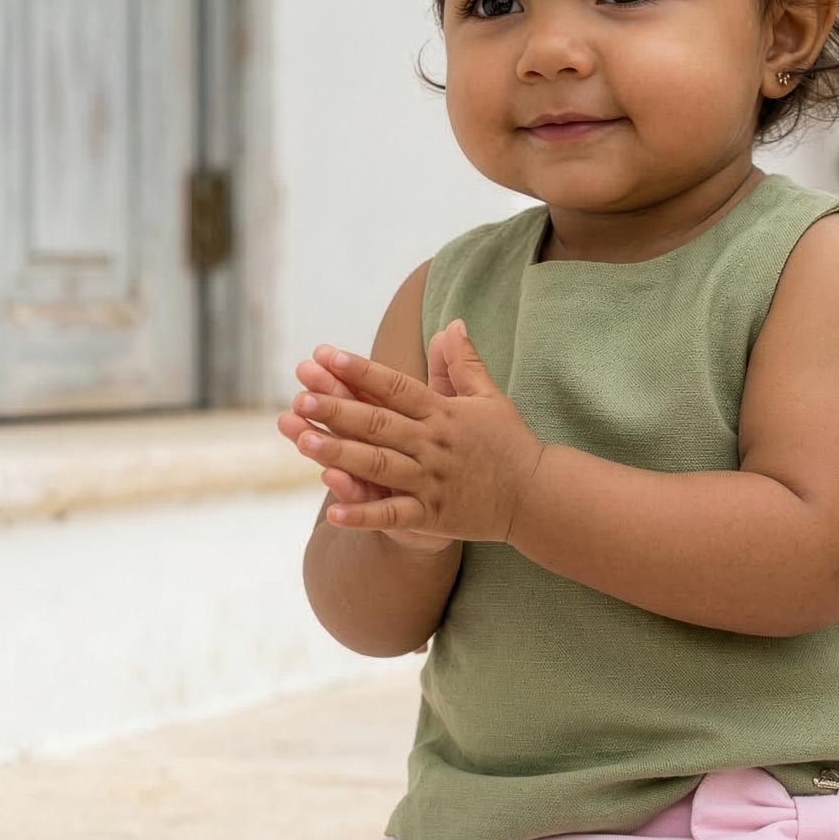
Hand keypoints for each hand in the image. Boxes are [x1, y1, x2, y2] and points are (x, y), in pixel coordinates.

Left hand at [286, 319, 545, 542]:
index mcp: (444, 413)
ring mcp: (432, 481)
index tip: (325, 355)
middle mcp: (434, 445)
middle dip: (339, 410)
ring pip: (380, 466)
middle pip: (380, 424)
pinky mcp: (434, 516)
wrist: (537, 496)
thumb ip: (463, 364)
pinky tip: (334, 513)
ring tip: (303, 442)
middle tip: (301, 396)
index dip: (360, 370)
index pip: (396, 386)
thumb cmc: (509, 443)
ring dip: (341, 454)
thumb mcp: (490, 397)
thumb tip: (452, 324)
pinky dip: (365, 515)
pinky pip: (394, 516)